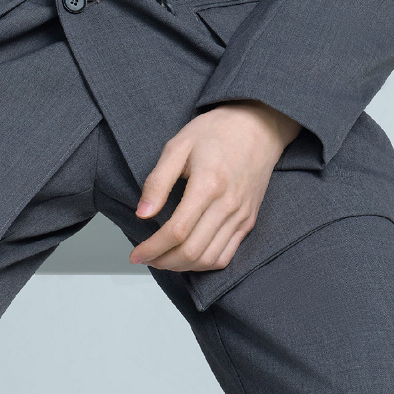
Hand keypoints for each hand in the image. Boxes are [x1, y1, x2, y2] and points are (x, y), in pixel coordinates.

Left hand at [128, 100, 301, 273]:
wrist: (258, 126)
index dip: (152, 248)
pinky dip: (204, 264)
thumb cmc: (216, 132)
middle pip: (192, 251)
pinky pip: (227, 255)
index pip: (176, 231)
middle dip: (163, 261)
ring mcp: (241, 216)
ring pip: (209, 259)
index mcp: (208, 185)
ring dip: (182, 267)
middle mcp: (228, 205)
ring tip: (163, 260)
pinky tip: (188, 258)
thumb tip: (143, 214)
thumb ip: (158, 182)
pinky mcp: (248, 221)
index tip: (135, 253)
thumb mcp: (178, 146)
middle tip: (145, 258)